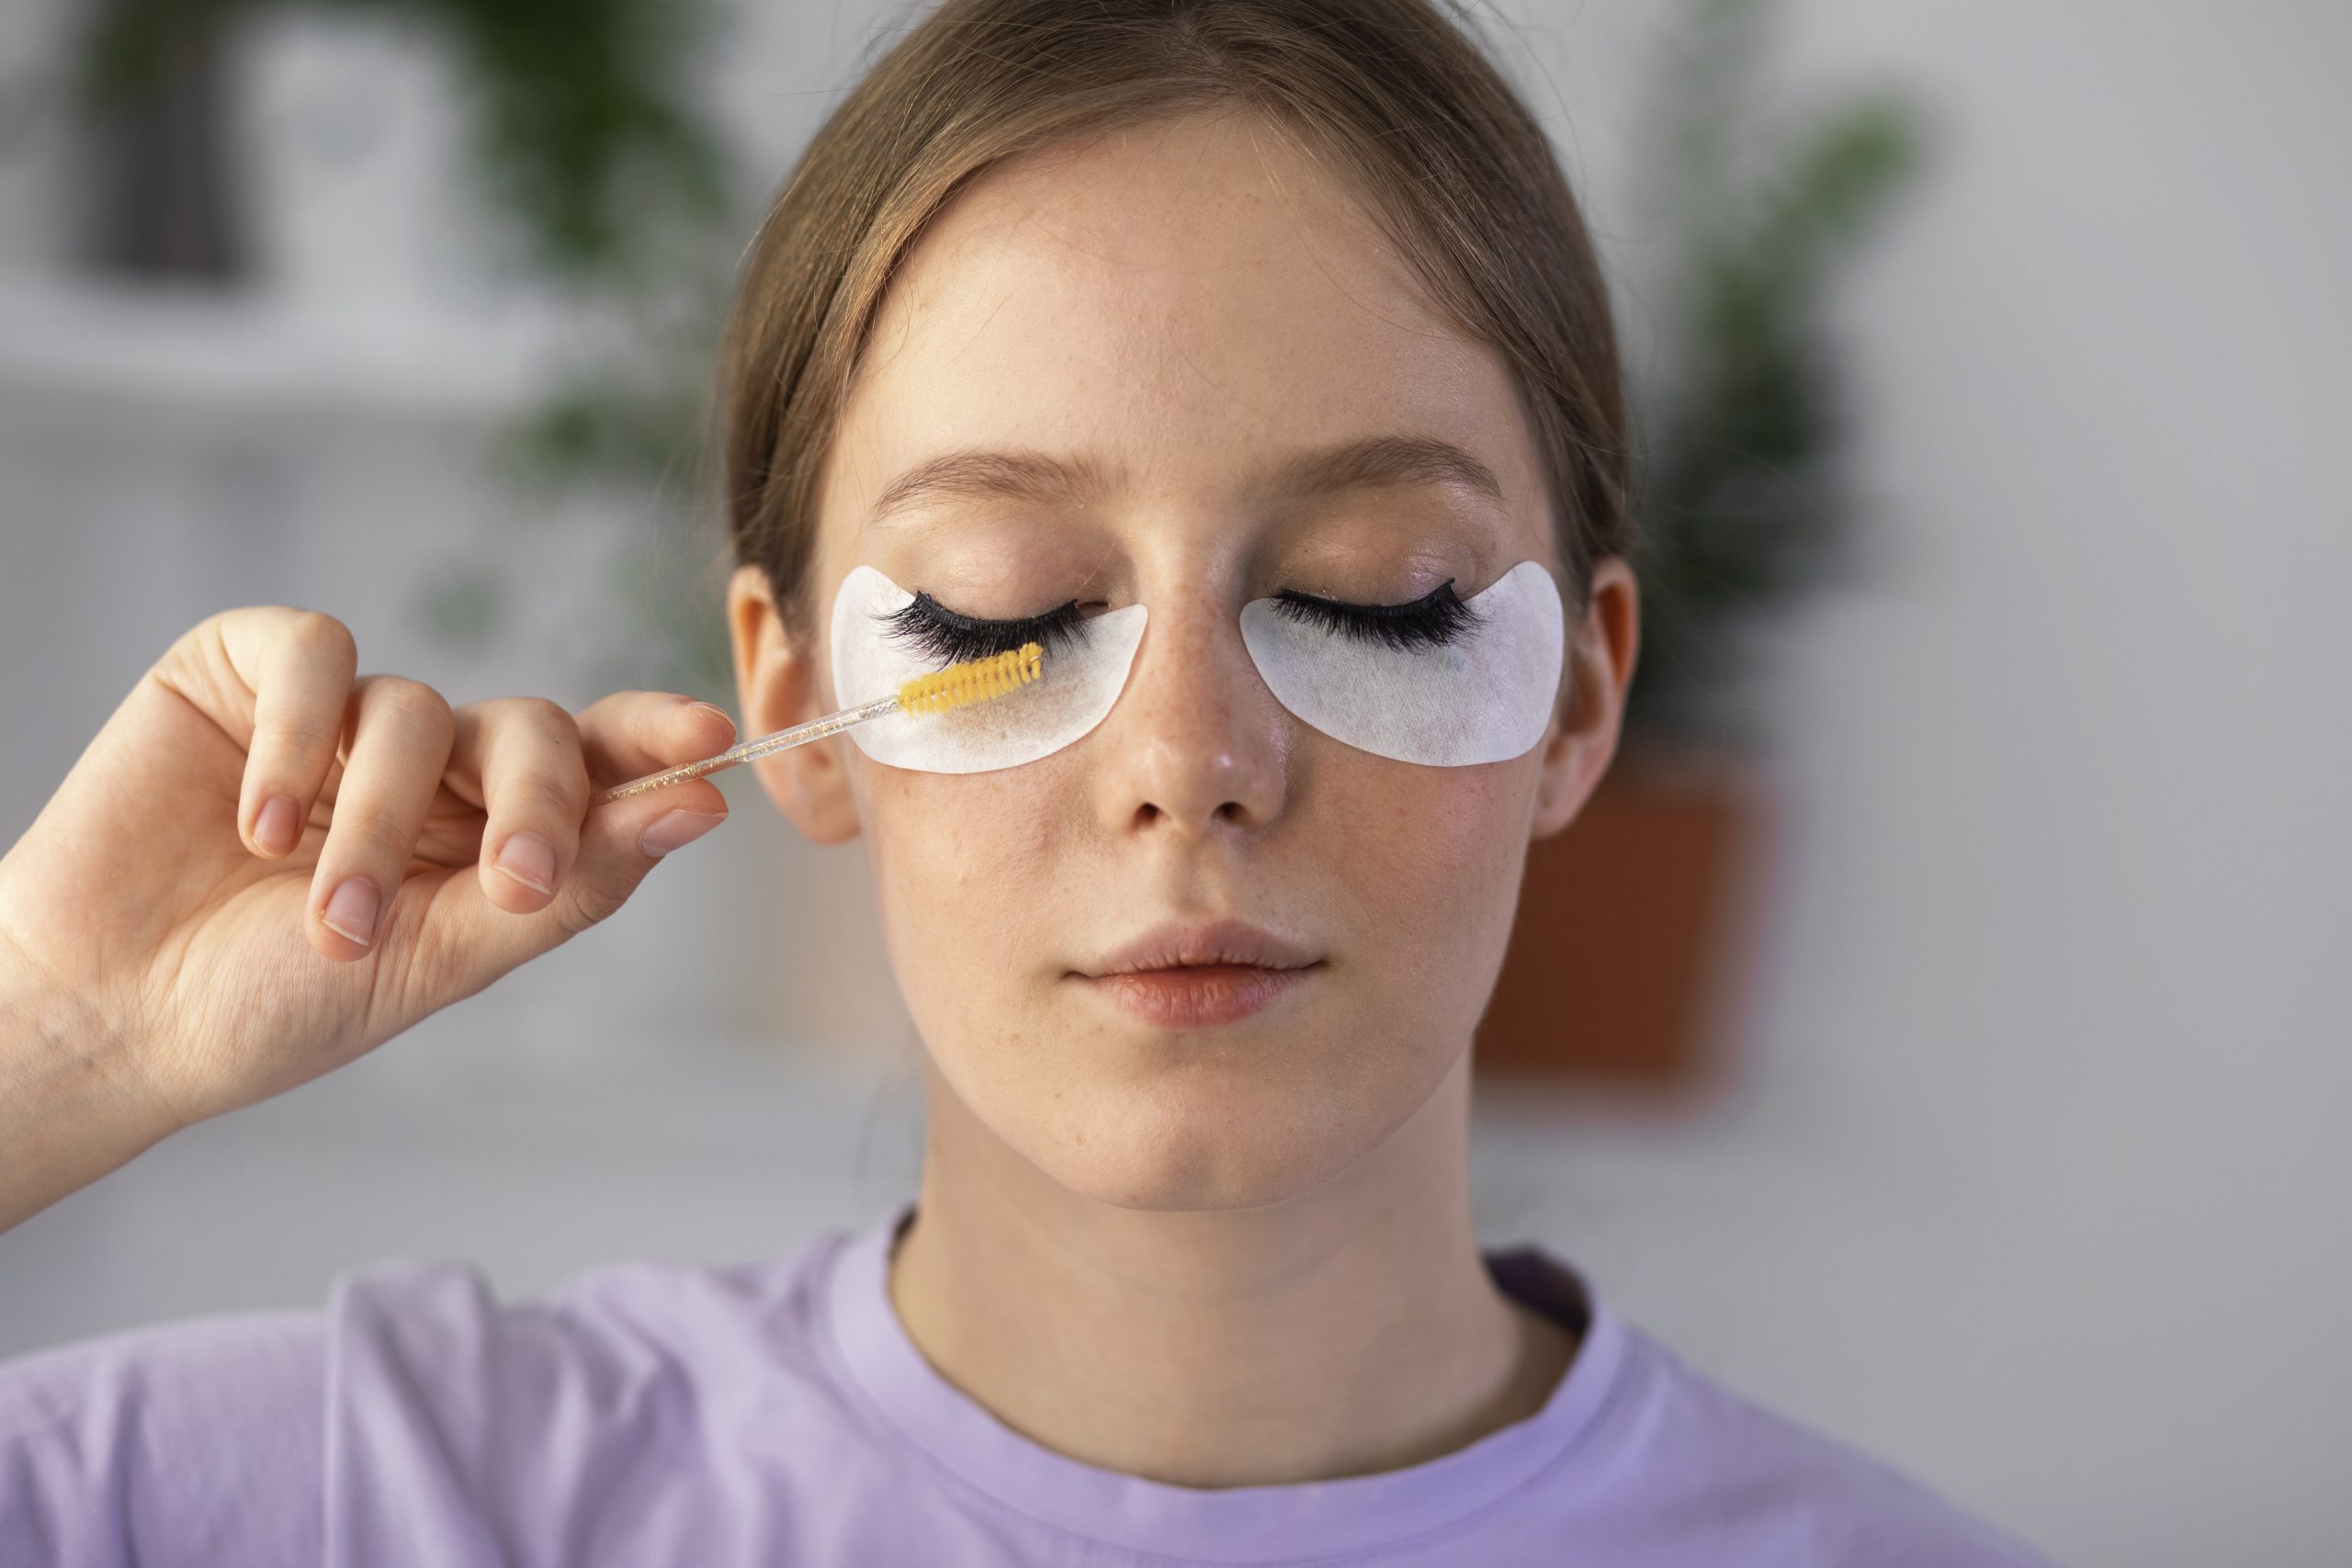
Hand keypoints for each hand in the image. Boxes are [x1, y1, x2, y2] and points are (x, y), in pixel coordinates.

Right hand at [0, 606, 734, 1138]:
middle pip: (530, 728)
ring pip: (417, 711)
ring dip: (379, 825)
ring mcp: (342, 712)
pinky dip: (300, 741)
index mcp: (492, 827)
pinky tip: (257, 824)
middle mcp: (432, 761)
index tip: (714, 743)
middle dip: (536, 805)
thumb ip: (570, 882)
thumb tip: (703, 805)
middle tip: (514, 884)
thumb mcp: (439, 958)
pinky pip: (319, 658)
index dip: (657, 739)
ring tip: (328, 914)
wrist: (112, 1011)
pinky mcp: (249, 669)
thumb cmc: (277, 1000)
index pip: (598, 760)